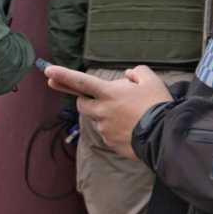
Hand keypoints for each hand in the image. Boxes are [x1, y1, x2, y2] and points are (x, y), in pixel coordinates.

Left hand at [43, 64, 171, 158]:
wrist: (165, 135)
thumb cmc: (158, 105)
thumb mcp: (151, 80)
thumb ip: (137, 73)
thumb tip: (128, 76)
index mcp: (109, 93)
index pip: (81, 81)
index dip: (63, 75)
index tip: (47, 71)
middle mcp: (102, 111)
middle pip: (82, 104)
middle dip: (87, 99)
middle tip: (105, 99)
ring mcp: (104, 128)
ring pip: (96, 119)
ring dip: (105, 115)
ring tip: (129, 115)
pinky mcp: (109, 143)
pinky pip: (106, 133)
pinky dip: (115, 129)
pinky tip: (131, 128)